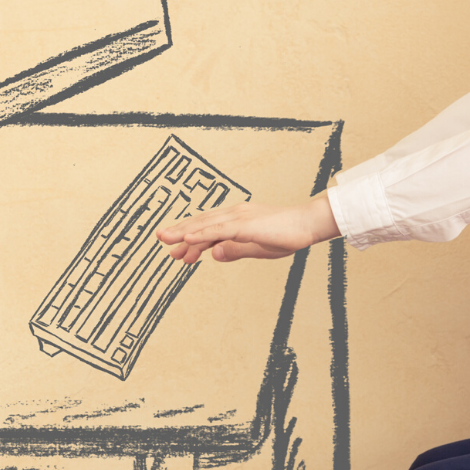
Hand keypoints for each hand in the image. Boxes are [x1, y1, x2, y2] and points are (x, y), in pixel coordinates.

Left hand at [155, 195, 340, 263]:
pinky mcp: (245, 224)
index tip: (176, 253)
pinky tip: (187, 240)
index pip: (208, 229)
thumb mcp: (256, 248)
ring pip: (205, 225)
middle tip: (161, 241)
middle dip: (179, 232)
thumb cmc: (287, 235)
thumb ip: (235, 251)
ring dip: (184, 232)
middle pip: (201, 223)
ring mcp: (239, 217)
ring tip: (166, 239)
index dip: (190, 239)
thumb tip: (214, 255)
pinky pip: (219, 229)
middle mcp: (234, 214)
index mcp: (236, 220)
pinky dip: (201, 234)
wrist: (308, 224)